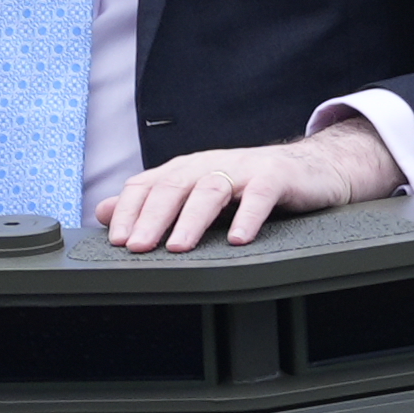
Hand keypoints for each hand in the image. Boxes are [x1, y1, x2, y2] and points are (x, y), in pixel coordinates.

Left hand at [98, 118, 404, 254]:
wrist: (312, 169)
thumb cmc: (249, 187)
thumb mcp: (196, 193)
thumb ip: (151, 203)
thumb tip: (102, 212)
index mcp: (185, 170)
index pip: (146, 186)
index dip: (128, 211)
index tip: (116, 241)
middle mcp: (209, 164)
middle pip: (173, 187)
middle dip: (151, 218)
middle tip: (136, 248)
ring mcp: (243, 168)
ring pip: (210, 190)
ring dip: (191, 219)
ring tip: (178, 248)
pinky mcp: (277, 176)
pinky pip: (260, 195)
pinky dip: (247, 216)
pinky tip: (238, 239)